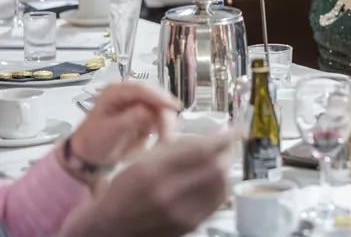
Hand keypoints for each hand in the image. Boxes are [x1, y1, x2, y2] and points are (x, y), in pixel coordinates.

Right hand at [59, 131, 235, 236]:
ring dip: (228, 167)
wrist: (111, 228)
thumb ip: (176, 146)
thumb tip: (212, 134)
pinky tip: (217, 178)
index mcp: (153, 172)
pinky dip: (222, 185)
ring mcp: (180, 213)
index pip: (201, 150)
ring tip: (223, 158)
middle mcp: (168, 194)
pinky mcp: (189, 225)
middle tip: (231, 142)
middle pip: (217, 167)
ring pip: (221, 184)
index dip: (225, 137)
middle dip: (229, 150)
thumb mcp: (142, 160)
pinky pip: (217, 201)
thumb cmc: (125, 190)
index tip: (237, 127)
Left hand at [62, 83, 180, 189]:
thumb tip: (149, 111)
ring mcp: (140, 105)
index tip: (173, 107)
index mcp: (116, 91)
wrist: (92, 156)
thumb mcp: (109, 130)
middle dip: (165, 113)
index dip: (158, 96)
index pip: (142, 89)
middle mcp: (131, 95)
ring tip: (165, 140)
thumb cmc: (94, 141)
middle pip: (156, 97)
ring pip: (163, 108)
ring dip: (167, 122)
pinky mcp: (148, 116)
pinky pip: (163, 118)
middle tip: (168, 133)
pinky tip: (163, 138)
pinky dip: (166, 127)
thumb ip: (130, 118)